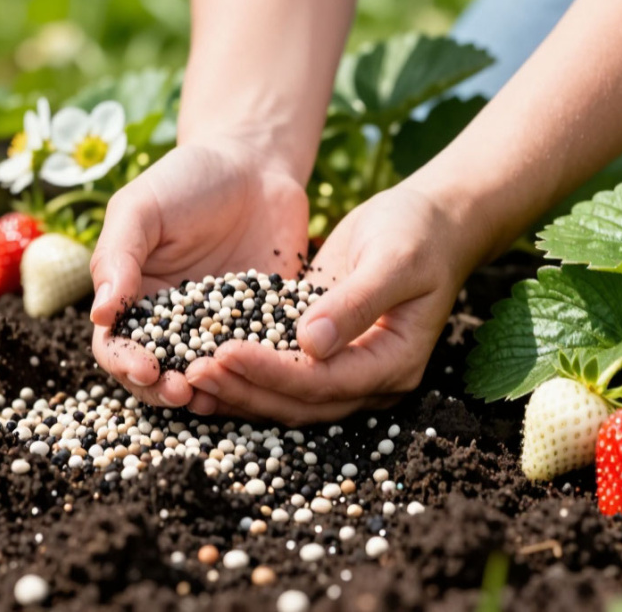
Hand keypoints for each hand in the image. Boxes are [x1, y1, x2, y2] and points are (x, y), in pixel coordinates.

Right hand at [89, 138, 309, 407]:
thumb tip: (101, 315)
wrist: (254, 161)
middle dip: (166, 390)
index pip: (118, 347)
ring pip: (209, 376)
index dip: (126, 364)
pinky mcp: (266, 325)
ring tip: (216, 397)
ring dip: (210, 392)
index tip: (146, 370)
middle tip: (182, 393)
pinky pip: (261, 357)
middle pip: (160, 374)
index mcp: (135, 299)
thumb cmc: (185, 179)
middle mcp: (174, 323)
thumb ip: (118, 256)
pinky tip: (263, 377)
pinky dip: (258, 372)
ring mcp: (221, 328)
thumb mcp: (141, 207)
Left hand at [183, 185, 475, 424]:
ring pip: (286, 397)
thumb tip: (310, 344)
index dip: (273, 374)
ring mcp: (346, 368)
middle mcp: (370, 377)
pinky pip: (280, 373)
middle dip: (246, 390)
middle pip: (300, 403)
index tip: (226, 353)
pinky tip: (204, 361)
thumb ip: (354, 302)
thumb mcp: (394, 259)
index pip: (324, 383)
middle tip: (194, 372)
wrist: (431, 218)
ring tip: (189, 376)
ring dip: (239, 390)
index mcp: (394, 362)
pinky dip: (244, 372)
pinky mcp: (323, 350)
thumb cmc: (419, 232)